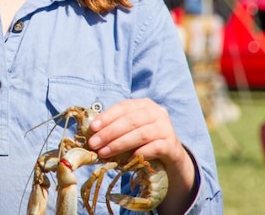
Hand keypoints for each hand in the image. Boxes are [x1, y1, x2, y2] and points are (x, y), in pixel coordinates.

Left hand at [86, 98, 196, 213]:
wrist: (171, 155)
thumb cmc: (144, 140)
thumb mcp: (131, 129)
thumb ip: (116, 127)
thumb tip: (92, 134)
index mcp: (145, 104)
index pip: (123, 107)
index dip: (107, 117)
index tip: (93, 128)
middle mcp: (157, 113)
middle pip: (130, 121)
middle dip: (109, 132)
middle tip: (94, 144)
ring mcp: (166, 128)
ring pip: (140, 135)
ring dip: (119, 144)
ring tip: (103, 153)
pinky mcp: (171, 145)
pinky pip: (153, 148)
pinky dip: (138, 153)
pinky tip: (126, 160)